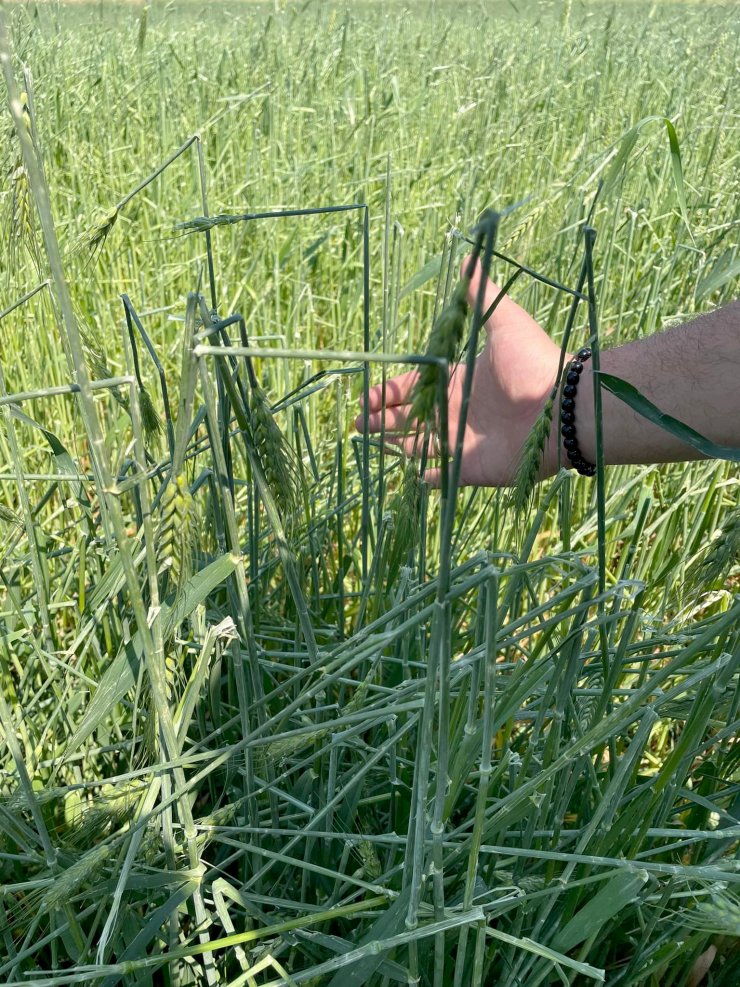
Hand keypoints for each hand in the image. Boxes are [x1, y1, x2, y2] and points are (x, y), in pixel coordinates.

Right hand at [356, 257, 566, 486]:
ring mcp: (464, 443)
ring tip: (367, 439)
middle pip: (409, 418)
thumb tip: (467, 259)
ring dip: (394, 444)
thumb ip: (481, 295)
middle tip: (358, 422)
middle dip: (381, 419)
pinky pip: (443, 476)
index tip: (366, 395)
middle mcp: (458, 412)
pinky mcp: (471, 469)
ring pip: (418, 446)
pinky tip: (412, 474)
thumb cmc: (533, 363)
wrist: (562, 406)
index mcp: (460, 381)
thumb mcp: (505, 321)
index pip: (414, 388)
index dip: (388, 392)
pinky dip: (428, 476)